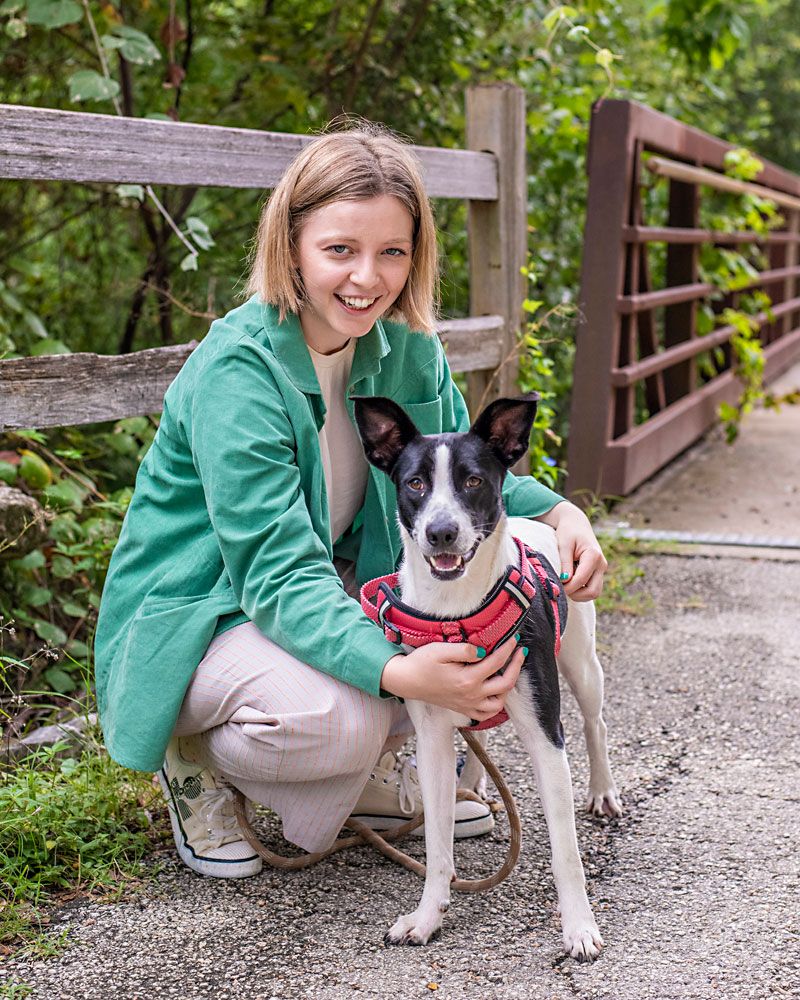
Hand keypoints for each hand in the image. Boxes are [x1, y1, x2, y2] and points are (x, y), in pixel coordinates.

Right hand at [380, 635, 524, 719]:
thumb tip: (482, 651)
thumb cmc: (422, 663)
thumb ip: (464, 650)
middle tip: (521, 651)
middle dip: (516, 665)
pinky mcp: (463, 709)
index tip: (514, 637)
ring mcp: (468, 704)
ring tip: (510, 670)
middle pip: (505, 683)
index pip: (497, 662)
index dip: (508, 648)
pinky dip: (496, 705)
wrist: (407, 680)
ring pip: (499, 702)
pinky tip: (496, 692)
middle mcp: (471, 695)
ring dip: (509, 686)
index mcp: (467, 679)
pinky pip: (486, 714)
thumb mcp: (440, 650)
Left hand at [538, 501, 606, 601]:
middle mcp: (602, 564)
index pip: (581, 579)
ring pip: (594, 593)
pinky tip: (570, 582)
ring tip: (565, 584)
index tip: (555, 586)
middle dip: (576, 594)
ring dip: (579, 594)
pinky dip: (581, 591)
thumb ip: (565, 564)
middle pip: (593, 592)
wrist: (576, 524)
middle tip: (561, 588)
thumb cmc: (568, 532)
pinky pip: (592, 589)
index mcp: (594, 555)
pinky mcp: (598, 573)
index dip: (567, 587)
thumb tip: (565, 582)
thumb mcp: (563, 545)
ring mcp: (601, 570)